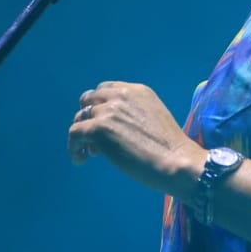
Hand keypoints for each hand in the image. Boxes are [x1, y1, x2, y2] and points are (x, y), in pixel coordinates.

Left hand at [67, 81, 199, 195]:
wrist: (176, 161)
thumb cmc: (171, 149)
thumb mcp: (153, 119)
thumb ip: (133, 114)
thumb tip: (112, 128)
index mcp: (137, 90)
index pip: (106, 90)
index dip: (101, 107)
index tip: (105, 125)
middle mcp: (120, 95)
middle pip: (89, 100)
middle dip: (89, 117)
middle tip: (95, 140)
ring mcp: (108, 111)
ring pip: (80, 118)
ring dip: (83, 135)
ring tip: (91, 153)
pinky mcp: (98, 128)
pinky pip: (74, 134)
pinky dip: (74, 148)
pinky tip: (80, 160)